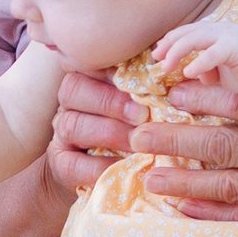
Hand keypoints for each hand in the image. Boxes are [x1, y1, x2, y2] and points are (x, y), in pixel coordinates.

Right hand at [46, 69, 144, 195]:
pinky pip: (71, 163)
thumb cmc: (132, 128)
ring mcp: (61, 134)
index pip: (87, 64)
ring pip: (72, 124)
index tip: (141, 82)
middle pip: (73, 90)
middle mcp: (69, 104)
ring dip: (108, 132)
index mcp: (87, 80)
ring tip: (137, 142)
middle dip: (110, 101)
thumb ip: (148, 87)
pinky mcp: (61, 164)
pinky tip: (121, 166)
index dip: (110, 71)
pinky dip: (97, 166)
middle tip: (142, 115)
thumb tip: (176, 74)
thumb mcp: (138, 103)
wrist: (102, 172)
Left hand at [153, 19, 237, 98]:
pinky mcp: (237, 48)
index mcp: (214, 32)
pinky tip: (189, 74)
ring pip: (194, 39)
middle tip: (156, 60)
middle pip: (185, 32)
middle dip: (168, 46)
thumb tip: (189, 75)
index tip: (157, 55)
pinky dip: (199, 63)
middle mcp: (219, 30)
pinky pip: (213, 53)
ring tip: (166, 67)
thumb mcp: (220, 71)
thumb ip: (204, 69)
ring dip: (177, 52)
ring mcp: (228, 37)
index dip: (169, 42)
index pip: (185, 32)